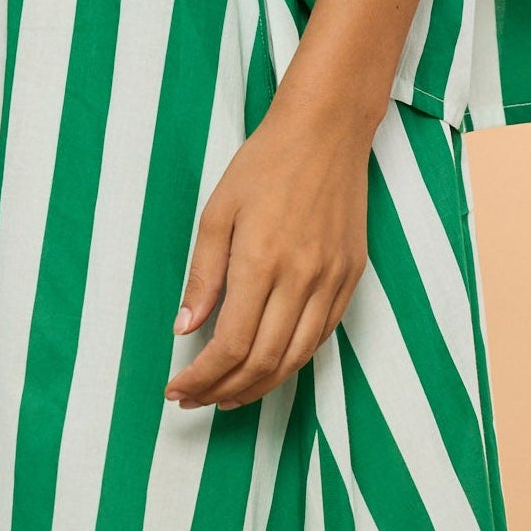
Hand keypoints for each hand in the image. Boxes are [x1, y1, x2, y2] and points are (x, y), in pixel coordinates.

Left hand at [162, 58, 377, 410]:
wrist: (327, 132)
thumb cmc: (265, 163)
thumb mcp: (218, 211)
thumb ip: (203, 274)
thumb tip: (185, 328)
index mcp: (261, 262)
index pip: (230, 345)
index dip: (202, 377)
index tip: (178, 387)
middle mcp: (302, 279)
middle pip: (264, 363)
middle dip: (225, 390)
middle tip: (196, 399)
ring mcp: (332, 281)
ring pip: (297, 359)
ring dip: (261, 386)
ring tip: (228, 395)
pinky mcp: (352, 277)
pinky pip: (322, 336)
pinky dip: (293, 360)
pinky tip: (269, 364)